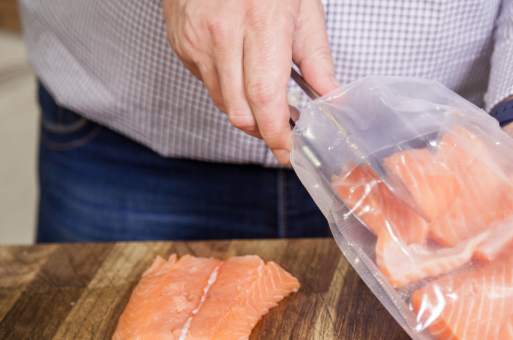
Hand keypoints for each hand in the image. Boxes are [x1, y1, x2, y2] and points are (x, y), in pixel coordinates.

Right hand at [162, 0, 338, 163]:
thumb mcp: (304, 9)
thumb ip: (318, 60)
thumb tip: (332, 99)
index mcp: (260, 23)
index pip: (265, 99)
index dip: (277, 135)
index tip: (289, 151)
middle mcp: (222, 34)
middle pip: (240, 112)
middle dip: (263, 129)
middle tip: (283, 127)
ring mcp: (196, 39)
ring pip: (222, 102)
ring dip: (246, 108)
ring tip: (263, 90)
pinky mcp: (180, 42)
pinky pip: (206, 82)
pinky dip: (227, 86)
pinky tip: (239, 65)